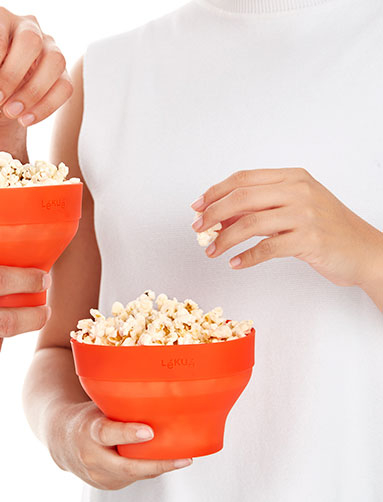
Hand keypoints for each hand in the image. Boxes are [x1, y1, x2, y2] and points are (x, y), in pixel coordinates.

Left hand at [0, 7, 72, 129]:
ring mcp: (48, 47)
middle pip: (30, 42)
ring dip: (33, 92)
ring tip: (11, 113)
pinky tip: (26, 119)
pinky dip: (46, 107)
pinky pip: (64, 87)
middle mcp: (26, 27)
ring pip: (54, 62)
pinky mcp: (61, 71)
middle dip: (11, 77)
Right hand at [47, 402, 191, 489]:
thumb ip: (118, 406)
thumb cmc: (85, 418)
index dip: (128, 434)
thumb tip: (152, 390)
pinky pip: (133, 479)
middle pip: (126, 466)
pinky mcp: (107, 485)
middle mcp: (91, 457)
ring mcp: (98, 475)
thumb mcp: (96, 406)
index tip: (148, 432)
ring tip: (183, 459)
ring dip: (159, 468)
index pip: (107, 433)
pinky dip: (149, 470)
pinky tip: (163, 462)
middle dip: (157, 464)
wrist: (60, 441)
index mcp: (88, 431)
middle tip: (182, 458)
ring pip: (134, 475)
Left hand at [191, 168, 382, 289]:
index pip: (243, 179)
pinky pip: (267, 248)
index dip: (215, 192)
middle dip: (213, 214)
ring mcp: (305, 215)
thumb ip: (259, 209)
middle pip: (241, 198)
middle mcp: (299, 191)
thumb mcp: (293, 208)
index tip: (198, 207)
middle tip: (198, 230)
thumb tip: (218, 219)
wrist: (364, 250)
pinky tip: (235, 263)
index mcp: (292, 178)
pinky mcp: (310, 240)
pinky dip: (246, 257)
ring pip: (250, 223)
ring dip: (224, 239)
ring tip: (212, 251)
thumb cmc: (326, 228)